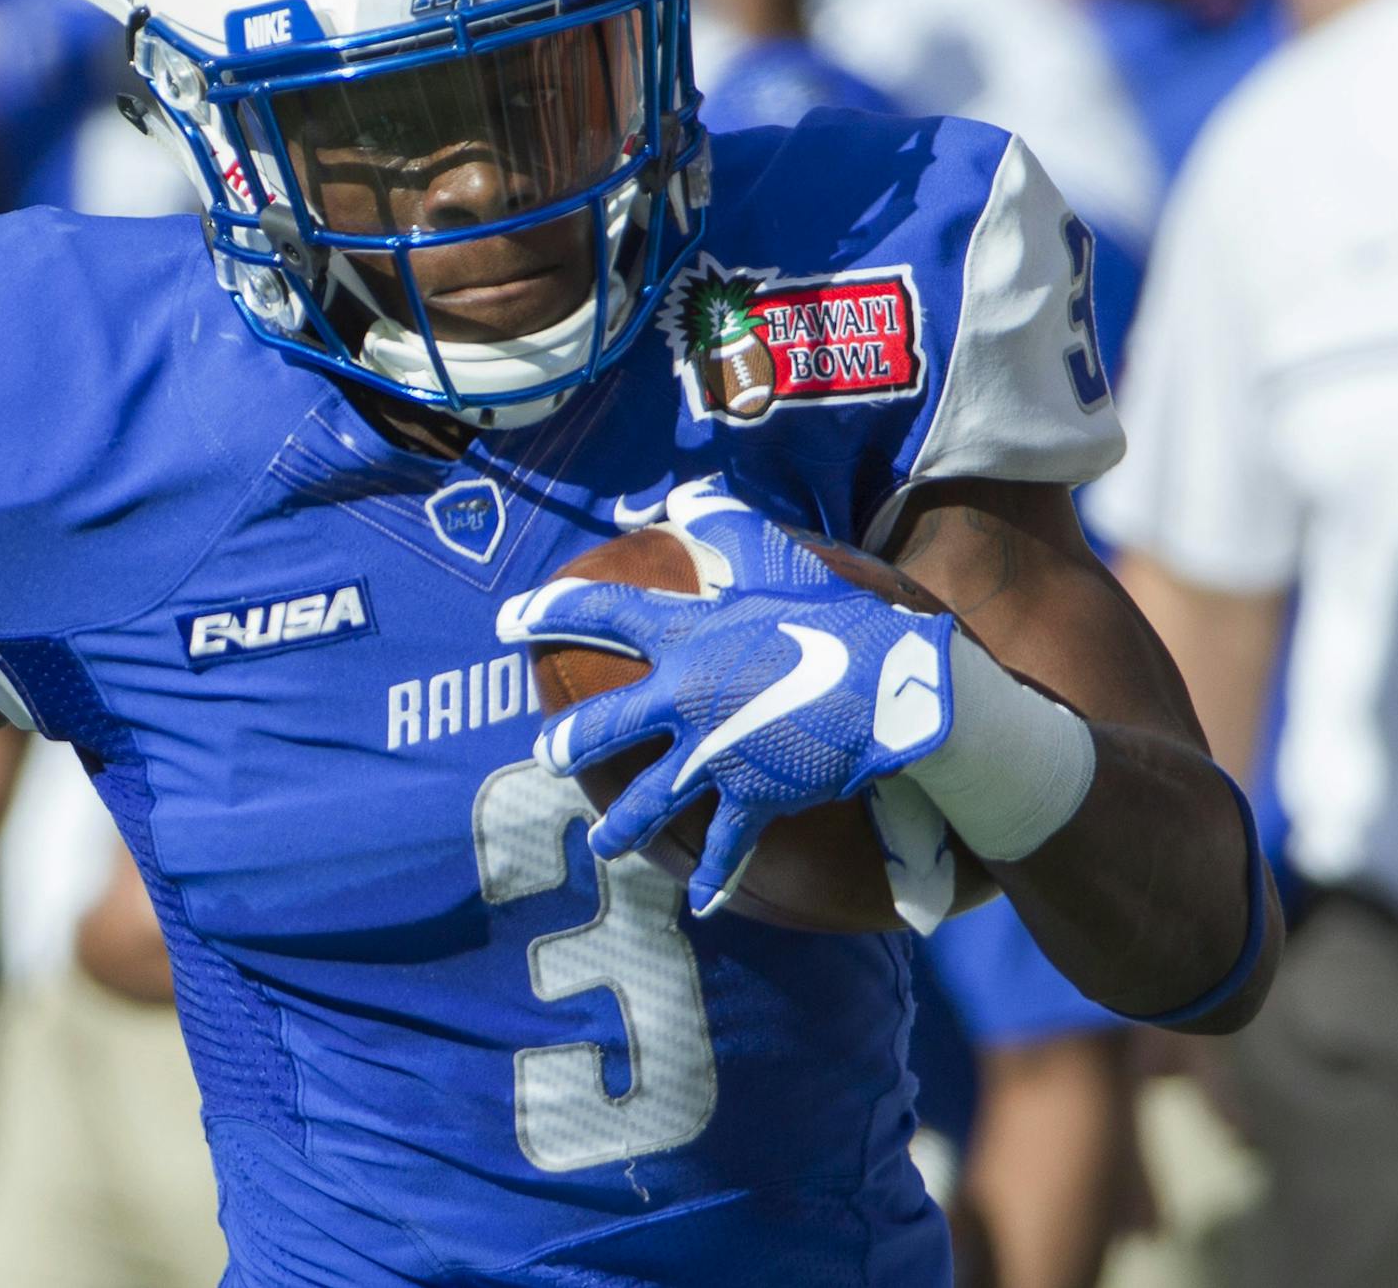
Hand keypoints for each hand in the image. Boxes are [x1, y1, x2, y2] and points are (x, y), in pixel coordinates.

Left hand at [497, 479, 956, 913]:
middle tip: (544, 754)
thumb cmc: (835, 616)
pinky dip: (717, 880)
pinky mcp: (752, 797)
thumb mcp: (776, 560)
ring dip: (622, 829)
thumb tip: (688, 493)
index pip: (602, 615)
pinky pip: (726, 846)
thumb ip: (726, 526)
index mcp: (686, 638)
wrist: (890, 685)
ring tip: (601, 846)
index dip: (549, 611)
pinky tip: (703, 904)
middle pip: (605, 728)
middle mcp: (685, 700)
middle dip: (570, 743)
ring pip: (650, 800)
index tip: (506, 621)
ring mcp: (714, 754)